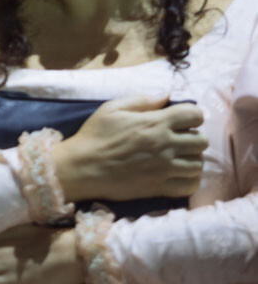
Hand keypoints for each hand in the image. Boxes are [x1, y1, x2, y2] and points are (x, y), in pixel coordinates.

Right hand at [52, 95, 205, 201]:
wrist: (81, 168)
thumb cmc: (94, 136)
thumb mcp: (112, 109)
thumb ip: (142, 100)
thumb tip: (166, 96)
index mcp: (155, 123)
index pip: (195, 114)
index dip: (191, 115)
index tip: (181, 120)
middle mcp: (165, 145)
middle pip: (202, 141)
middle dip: (193, 138)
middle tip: (178, 140)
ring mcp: (165, 168)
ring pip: (199, 164)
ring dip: (191, 159)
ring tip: (177, 158)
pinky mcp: (160, 187)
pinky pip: (190, 185)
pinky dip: (189, 179)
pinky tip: (177, 174)